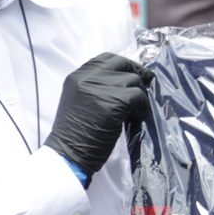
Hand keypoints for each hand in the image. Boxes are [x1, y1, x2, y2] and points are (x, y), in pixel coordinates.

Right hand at [45, 53, 151, 177]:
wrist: (67, 155)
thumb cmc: (75, 134)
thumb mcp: (80, 100)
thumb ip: (98, 87)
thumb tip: (127, 80)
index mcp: (77, 76)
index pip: (107, 59)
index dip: (123, 65)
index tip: (133, 74)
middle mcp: (87, 77)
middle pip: (121, 64)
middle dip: (136, 74)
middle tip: (146, 86)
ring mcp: (100, 88)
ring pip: (133, 80)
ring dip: (140, 95)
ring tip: (137, 110)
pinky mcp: (113, 101)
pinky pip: (138, 97)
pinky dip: (142, 107)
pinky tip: (139, 117)